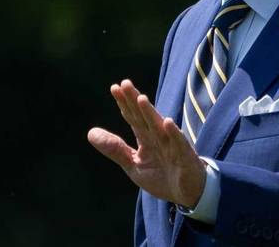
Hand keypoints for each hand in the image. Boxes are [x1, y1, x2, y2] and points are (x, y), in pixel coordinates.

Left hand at [87, 79, 206, 207]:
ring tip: (141, 99)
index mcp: (146, 138)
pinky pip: (179, 144)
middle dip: (135, 101)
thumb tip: (90, 133)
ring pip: (159, 127)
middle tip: (125, 83)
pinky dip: (174, 134)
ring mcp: (172, 146)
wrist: (188, 195)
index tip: (114, 88)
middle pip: (144, 117)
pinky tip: (167, 122)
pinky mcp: (185, 157)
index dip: (124, 104)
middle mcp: (158, 137)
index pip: (133, 117)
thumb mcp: (133, 165)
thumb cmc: (161, 176)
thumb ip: (115, 149)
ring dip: (151, 113)